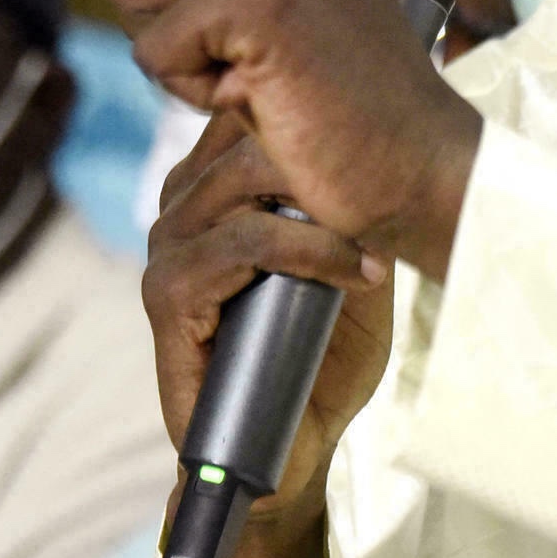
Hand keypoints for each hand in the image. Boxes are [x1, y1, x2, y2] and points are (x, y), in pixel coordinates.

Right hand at [145, 114, 394, 551]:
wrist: (293, 445)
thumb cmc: (323, 354)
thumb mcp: (354, 258)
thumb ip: (351, 202)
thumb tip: (389, 145)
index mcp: (214, 188)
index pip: (248, 112)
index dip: (308, 115)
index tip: (382, 142)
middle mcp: (181, 208)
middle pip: (246, 137)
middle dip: (322, 159)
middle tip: (386, 194)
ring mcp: (167, 250)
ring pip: (243, 183)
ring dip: (322, 208)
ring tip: (372, 244)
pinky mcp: (167, 296)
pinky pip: (240, 243)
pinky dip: (304, 250)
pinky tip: (352, 270)